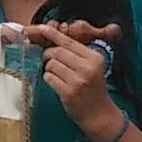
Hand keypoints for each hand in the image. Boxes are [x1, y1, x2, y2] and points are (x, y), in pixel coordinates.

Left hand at [29, 22, 126, 141]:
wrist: (100, 114)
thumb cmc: (93, 88)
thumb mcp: (91, 67)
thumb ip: (76, 54)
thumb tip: (54, 39)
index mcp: (94, 58)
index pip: (69, 42)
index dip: (53, 34)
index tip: (42, 28)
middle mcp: (87, 67)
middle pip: (57, 52)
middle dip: (48, 55)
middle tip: (49, 61)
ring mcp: (78, 80)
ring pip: (51, 64)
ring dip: (49, 68)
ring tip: (57, 75)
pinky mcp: (68, 92)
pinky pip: (49, 77)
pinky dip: (48, 78)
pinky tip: (56, 83)